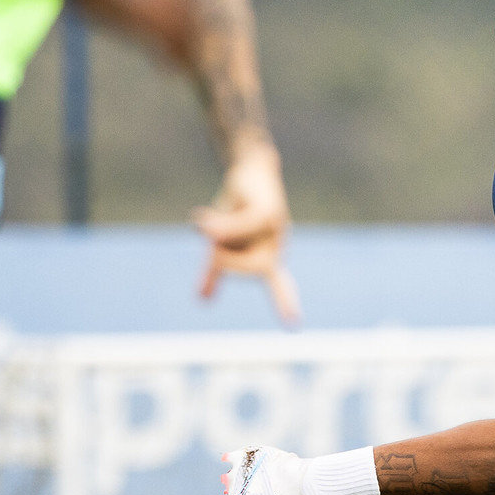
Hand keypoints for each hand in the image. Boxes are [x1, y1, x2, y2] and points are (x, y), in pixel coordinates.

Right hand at [192, 143, 300, 323]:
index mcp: (269, 259)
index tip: (294, 325)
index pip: (279, 286)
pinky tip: (200, 221)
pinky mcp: (266, 210)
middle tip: (215, 241)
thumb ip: (215, 272)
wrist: (249, 168)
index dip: (285, 304)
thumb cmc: (240, 208)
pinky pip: (238, 222)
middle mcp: (277, 246)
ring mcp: (275, 228)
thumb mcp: (222, 243)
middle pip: (243, 267)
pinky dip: (217, 223)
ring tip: (221, 214)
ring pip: (232, 243)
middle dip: (222, 258)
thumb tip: (203, 301)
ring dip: (216, 230)